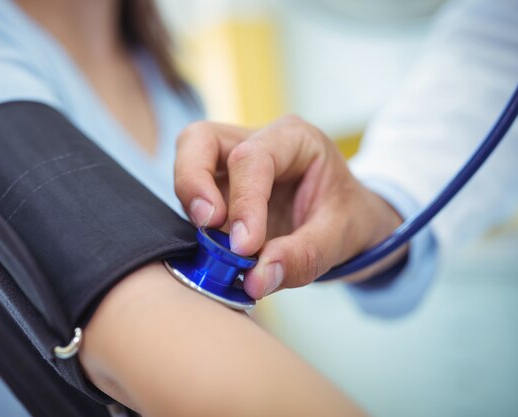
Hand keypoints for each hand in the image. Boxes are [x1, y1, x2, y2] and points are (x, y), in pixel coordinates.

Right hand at [174, 115, 404, 298]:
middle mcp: (256, 141)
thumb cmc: (347, 217)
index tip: (243, 247)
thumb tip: (255, 280)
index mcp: (294, 139)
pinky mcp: (218, 188)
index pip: (253, 158)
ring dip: (192, 203)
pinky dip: (196, 223)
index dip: (243, 202)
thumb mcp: (341, 237)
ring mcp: (231, 162)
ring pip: (188, 162)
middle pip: (201, 140)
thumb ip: (303, 257)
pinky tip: (215, 250)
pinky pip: (193, 197)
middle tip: (207, 225)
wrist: (346, 220)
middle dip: (194, 181)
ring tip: (214, 244)